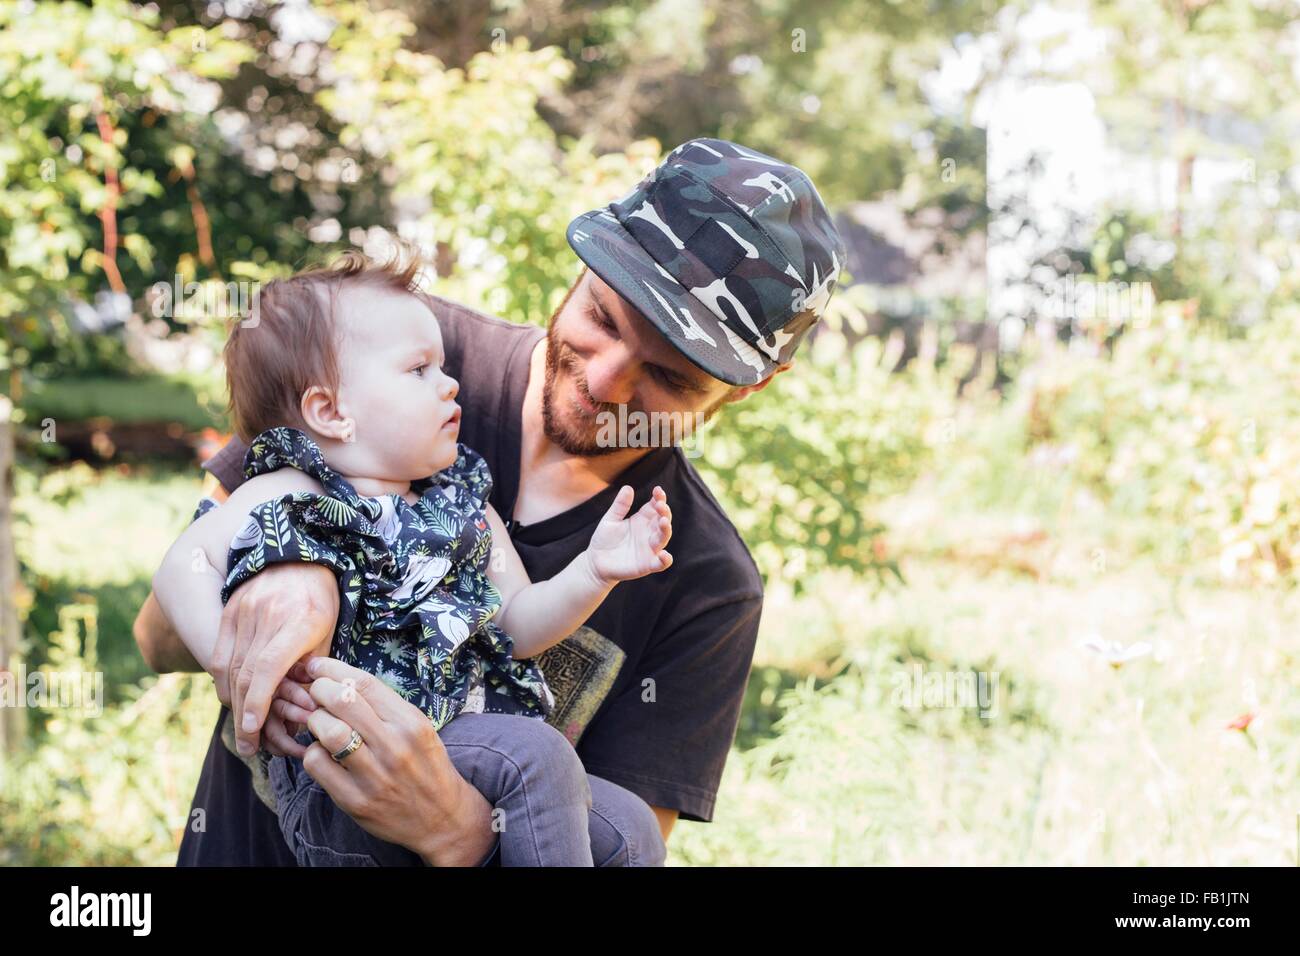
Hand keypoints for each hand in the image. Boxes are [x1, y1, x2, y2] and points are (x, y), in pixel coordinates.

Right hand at [209, 562, 337, 756]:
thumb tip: (302, 713)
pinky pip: (219, 653)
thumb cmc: (321, 601)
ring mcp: (244, 611)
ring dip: (234, 703)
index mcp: (299, 621)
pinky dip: (223, 681)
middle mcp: (267, 615)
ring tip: (243, 729)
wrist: (300, 556)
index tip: (254, 728)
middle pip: (246, 673)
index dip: (260, 700)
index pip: (269, 667)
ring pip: (229, 666)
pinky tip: (233, 699)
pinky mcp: (229, 611)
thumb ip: (312, 670)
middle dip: (245, 714)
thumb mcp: (328, 633)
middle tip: (249, 745)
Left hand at [293, 657, 491, 865]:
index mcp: (411, 723)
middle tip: (314, 691)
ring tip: (317, 722)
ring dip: (314, 721)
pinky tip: (321, 753)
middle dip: (318, 689)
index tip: (317, 665)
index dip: (333, 668)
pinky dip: (312, 752)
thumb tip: (341, 680)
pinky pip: (317, 765)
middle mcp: (395, 746)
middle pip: (342, 701)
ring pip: (327, 731)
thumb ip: (385, 707)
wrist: (441, 818)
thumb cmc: (426, 766)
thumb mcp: (418, 729)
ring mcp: (374, 776)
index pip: (365, 684)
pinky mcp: (355, 801)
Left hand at [585, 484, 672, 584]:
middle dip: (664, 512)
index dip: (659, 498)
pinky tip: (664, 555)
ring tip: (663, 521)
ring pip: (663, 538)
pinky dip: (665, 560)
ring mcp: (649, 549)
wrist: (595, 562)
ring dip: (666, 530)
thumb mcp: (610, 519)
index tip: (658, 490)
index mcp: (642, 519)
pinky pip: (660, 563)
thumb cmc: (604, 539)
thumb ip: (620, 505)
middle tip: (660, 504)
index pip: (655, 506)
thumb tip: (628, 487)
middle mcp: (649, 533)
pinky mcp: (647, 565)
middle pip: (662, 520)